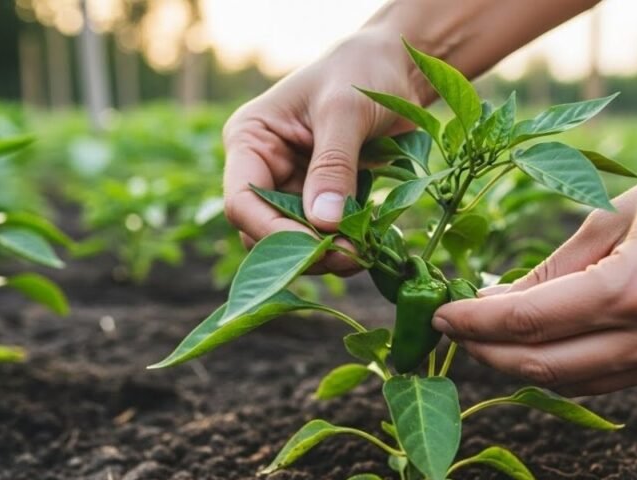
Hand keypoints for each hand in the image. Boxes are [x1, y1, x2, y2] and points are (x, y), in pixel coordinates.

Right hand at [222, 31, 418, 272]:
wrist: (395, 68)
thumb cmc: (362, 72)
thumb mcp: (345, 111)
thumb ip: (333, 165)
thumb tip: (323, 223)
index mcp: (250, 140)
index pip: (241, 201)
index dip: (272, 232)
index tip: (318, 245)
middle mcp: (263, 168)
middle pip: (263, 230)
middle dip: (302, 249)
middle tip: (350, 255)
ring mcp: (291, 186)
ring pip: (292, 241)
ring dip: (324, 253)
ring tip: (364, 251)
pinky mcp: (321, 199)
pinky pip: (322, 236)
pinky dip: (343, 245)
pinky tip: (370, 242)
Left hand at [433, 143, 636, 395]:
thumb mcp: (616, 213)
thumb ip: (556, 267)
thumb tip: (498, 299)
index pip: (532, 320)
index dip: (476, 321)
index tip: (439, 313)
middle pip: (544, 366)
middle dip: (487, 352)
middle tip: (453, 330)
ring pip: (572, 382)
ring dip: (521, 365)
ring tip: (487, 336)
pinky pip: (606, 380)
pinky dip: (564, 366)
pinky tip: (540, 343)